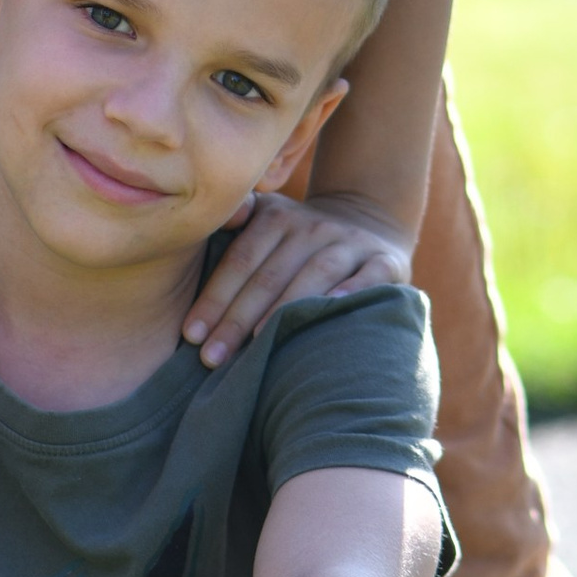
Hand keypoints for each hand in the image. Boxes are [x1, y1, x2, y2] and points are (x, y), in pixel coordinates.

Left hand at [180, 187, 415, 368]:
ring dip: (284, 308)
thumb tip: (207, 220)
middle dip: (237, 319)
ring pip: (315, 275)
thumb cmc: (298, 239)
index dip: (214, 298)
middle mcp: (313, 227)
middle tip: (211, 358)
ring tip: (258, 342)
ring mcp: (350, 243)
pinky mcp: (385, 260)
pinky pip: (368, 277)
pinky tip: (326, 312)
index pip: (240, 261)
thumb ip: (234, 224)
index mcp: (276, 218)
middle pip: (270, 275)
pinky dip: (350, 292)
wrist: (369, 221)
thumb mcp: (266, 218)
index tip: (191, 336)